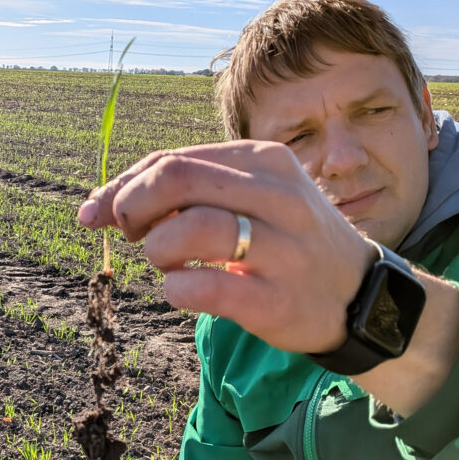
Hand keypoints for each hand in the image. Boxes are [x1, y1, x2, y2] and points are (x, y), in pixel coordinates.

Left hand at [78, 139, 377, 353]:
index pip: (174, 159)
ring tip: (168, 264)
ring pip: (189, 229)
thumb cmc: (288, 244)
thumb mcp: (252, 198)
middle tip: (128, 234)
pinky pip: (204, 287)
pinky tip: (183, 291)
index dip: (122, 185)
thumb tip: (98, 206)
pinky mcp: (276, 300)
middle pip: (176, 178)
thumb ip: (187, 193)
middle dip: (131, 206)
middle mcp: (277, 196)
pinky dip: (177, 289)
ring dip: (157, 250)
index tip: (97, 213)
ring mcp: (281, 248)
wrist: (361, 297)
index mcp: (264, 162)